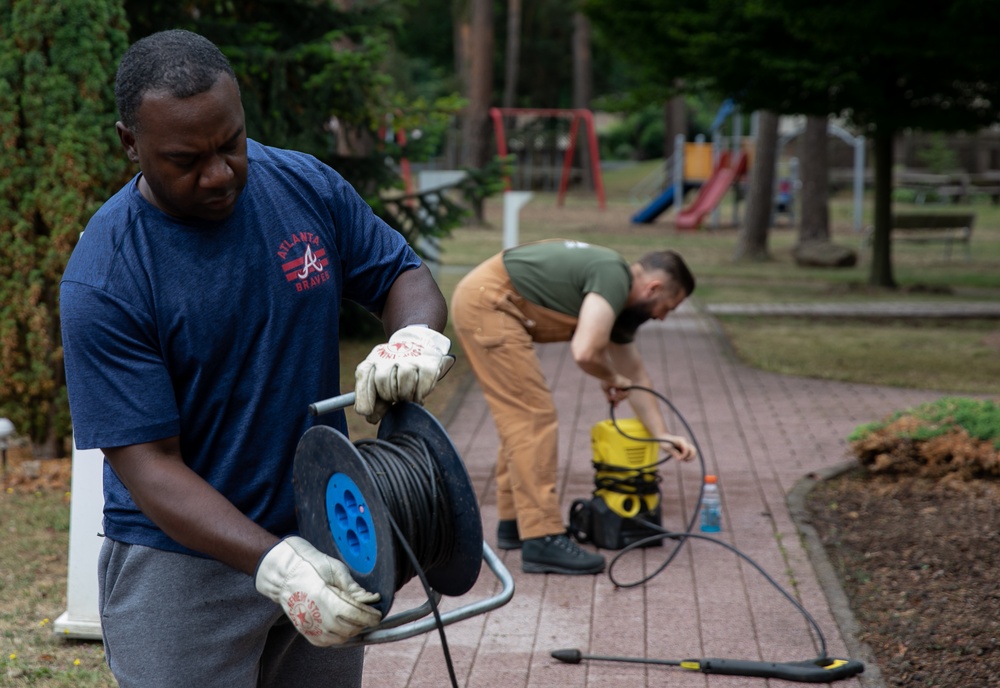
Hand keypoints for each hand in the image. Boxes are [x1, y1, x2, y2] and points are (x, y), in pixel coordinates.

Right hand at [255, 536, 381, 646]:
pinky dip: (338, 637)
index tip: (378, 614)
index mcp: (324, 597)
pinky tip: (342, 626)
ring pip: (339, 638)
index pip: (354, 614)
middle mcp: (315, 615)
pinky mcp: (305, 631)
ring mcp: (309, 625)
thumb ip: (352, 586)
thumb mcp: (334, 569)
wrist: (284, 574)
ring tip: (356, 619)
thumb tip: (369, 598)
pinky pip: (326, 642)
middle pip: (349, 628)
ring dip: (352, 630)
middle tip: (369, 615)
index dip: (370, 616)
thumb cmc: (309, 566)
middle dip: (363, 622)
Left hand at [354, 325, 454, 422]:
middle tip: (396, 397)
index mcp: (373, 361)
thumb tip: (371, 418)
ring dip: (405, 396)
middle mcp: (390, 356)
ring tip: (407, 395)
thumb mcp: (381, 383)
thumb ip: (375, 401)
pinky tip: (419, 392)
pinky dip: (420, 395)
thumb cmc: (395, 372)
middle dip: (389, 396)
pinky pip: (422, 388)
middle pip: (383, 383)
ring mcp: (409, 358)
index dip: (364, 397)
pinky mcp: (428, 364)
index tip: (367, 412)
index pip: (364, 376)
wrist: (419, 346)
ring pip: (403, 387)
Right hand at [600, 374, 631, 406]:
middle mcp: (624, 384)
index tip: (615, 406)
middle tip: (615, 405)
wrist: (608, 376)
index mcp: (619, 384)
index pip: (620, 394)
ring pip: (625, 396)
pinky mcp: (628, 385)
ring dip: (618, 398)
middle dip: (618, 401)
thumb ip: (608, 395)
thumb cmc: (606, 380)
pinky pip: (626, 395)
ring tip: (612, 396)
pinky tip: (616, 393)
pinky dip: (620, 396)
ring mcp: (627, 384)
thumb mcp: (606, 389)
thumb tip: (609, 402)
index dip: (618, 400)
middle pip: (623, 396)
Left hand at [658, 434, 696, 461]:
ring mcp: (686, 446)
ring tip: (681, 459)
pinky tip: (680, 458)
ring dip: (688, 457)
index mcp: (682, 440)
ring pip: (692, 453)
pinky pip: (689, 454)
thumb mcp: (667, 447)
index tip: (678, 459)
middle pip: (694, 450)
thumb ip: (674, 453)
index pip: (687, 449)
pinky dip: (686, 457)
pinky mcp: (684, 449)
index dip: (684, 455)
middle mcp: (685, 443)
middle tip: (684, 460)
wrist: (663, 438)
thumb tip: (680, 459)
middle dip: (690, 457)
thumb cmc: (664, 442)